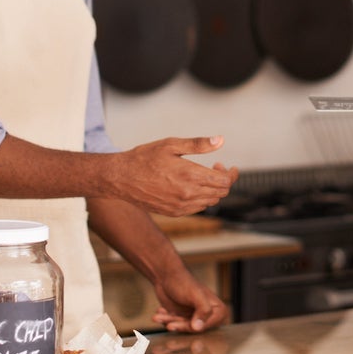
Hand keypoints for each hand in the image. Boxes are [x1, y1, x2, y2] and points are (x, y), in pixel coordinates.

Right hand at [112, 137, 237, 215]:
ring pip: (210, 202)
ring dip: (213, 190)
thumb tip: (220, 140)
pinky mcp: (174, 212)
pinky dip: (202, 198)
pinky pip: (197, 208)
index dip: (231, 174)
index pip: (224, 182)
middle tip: (216, 167)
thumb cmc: (144, 158)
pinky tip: (193, 186)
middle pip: (220, 193)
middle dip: (224, 180)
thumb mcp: (171, 144)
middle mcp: (188, 194)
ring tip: (204, 175)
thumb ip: (198, 144)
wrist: (121, 178)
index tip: (228, 166)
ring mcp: (181, 206)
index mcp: (190, 176)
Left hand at [151, 267, 228, 333]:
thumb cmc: (183, 282)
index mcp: (218, 310)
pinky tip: (160, 312)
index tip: (179, 323)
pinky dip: (166, 320)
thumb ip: (203, 310)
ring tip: (158, 316)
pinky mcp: (183, 318)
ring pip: (182, 327)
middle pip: (193, 329)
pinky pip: (175, 325)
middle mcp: (208, 315)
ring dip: (169, 322)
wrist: (166, 276)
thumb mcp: (195, 295)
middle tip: (168, 324)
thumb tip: (198, 328)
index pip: (206, 326)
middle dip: (178, 324)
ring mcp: (195, 317)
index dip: (192, 326)